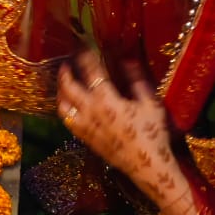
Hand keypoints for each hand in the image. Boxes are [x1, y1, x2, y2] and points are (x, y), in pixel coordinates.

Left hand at [56, 51, 194, 214]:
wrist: (149, 169)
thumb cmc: (153, 135)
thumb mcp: (151, 105)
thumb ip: (138, 81)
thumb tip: (128, 61)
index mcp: (107, 100)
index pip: (91, 71)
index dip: (85, 56)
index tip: (83, 45)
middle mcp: (91, 111)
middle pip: (69, 86)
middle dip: (65, 71)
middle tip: (67, 62)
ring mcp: (86, 126)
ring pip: (63, 104)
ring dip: (60, 90)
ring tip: (64, 81)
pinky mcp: (85, 139)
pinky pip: (67, 121)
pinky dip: (64, 109)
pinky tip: (68, 104)